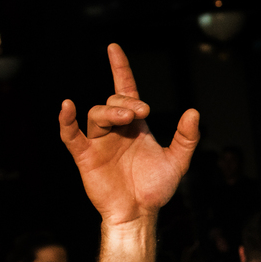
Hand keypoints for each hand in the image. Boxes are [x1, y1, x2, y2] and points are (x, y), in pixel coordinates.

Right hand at [59, 43, 200, 226]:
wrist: (140, 213)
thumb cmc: (155, 188)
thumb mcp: (177, 162)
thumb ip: (187, 138)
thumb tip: (194, 112)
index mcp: (135, 126)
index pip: (126, 89)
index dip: (120, 68)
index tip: (114, 48)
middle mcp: (115, 129)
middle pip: (114, 101)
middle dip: (127, 101)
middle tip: (142, 112)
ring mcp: (99, 141)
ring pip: (98, 113)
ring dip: (112, 111)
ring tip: (128, 118)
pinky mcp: (86, 156)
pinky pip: (70, 135)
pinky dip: (66, 121)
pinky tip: (66, 107)